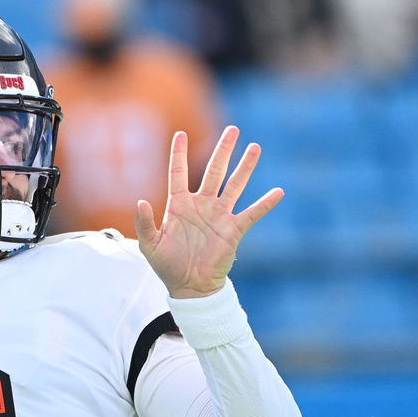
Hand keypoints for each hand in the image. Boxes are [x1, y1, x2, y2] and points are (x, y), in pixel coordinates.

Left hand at [134, 126, 282, 298]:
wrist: (189, 287)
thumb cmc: (167, 266)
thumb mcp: (149, 244)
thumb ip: (143, 222)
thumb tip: (140, 201)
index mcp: (179, 205)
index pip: (179, 173)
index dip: (178, 154)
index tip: (180, 133)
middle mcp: (201, 205)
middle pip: (214, 171)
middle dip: (223, 150)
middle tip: (233, 129)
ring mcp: (219, 216)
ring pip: (234, 185)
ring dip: (245, 167)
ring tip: (255, 147)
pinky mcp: (233, 230)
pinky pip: (252, 214)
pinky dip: (265, 204)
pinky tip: (278, 192)